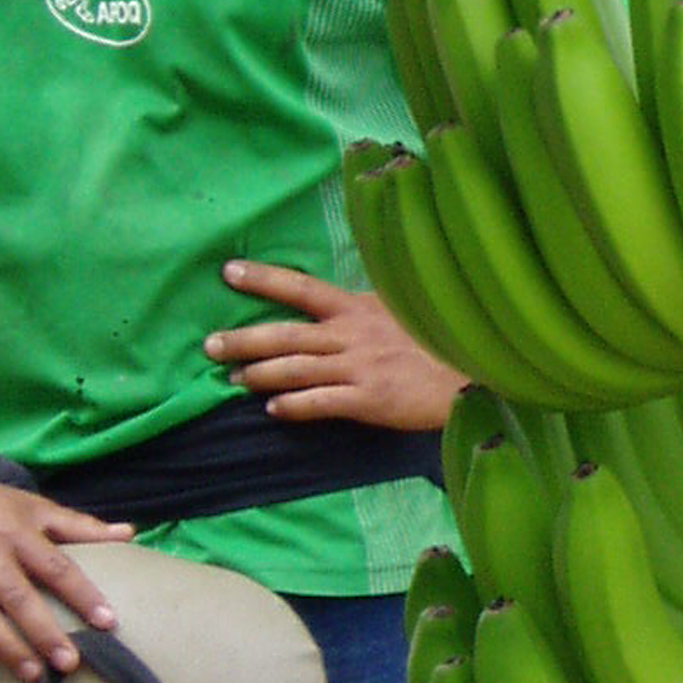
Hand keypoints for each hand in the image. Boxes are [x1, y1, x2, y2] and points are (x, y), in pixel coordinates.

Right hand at [0, 443, 133, 682]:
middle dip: (45, 632)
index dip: (83, 594)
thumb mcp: (33, 506)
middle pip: (19, 598)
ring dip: (8, 649)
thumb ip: (80, 525)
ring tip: (34, 675)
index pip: (57, 567)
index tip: (107, 621)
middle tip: (70, 663)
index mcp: (17, 534)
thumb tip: (129, 533)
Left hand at [204, 259, 465, 429]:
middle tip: (209, 345)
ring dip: (259, 373)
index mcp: (357, 307)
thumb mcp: (400, 310)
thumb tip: (331, 308)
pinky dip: (294, 406)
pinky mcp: (369, 399)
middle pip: (286, 333)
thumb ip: (363, 310)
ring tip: (232, 379)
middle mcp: (352, 333)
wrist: (474, 373)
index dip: (264, 279)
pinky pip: (321, 402)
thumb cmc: (437, 341)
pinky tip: (273, 410)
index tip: (228, 272)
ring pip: (296, 368)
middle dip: (243, 339)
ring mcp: (359, 366)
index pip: (301, 288)